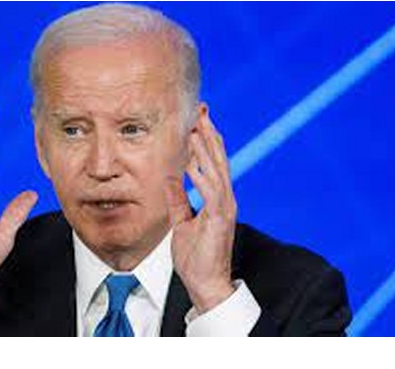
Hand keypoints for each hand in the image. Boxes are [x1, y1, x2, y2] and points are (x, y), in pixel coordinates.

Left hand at [166, 108, 236, 313]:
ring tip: (196, 125)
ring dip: (206, 147)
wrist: (206, 284)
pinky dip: (202, 175)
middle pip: (218, 159)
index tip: (196, 119)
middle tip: (200, 109)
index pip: (212, 162)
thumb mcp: (182, 222)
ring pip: (217, 170)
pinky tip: (192, 160)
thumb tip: (169, 177)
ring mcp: (225, 208)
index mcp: (217, 198)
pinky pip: (212, 192)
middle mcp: (225, 199)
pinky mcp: (220, 219)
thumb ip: (178, 199)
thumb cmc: (196, 257)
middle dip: (208, 133)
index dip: (205, 140)